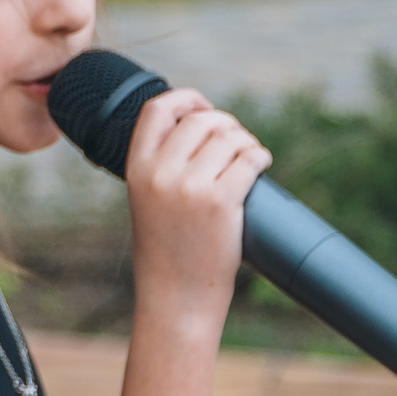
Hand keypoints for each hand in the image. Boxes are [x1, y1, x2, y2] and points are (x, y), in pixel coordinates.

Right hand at [123, 87, 270, 329]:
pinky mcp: (221, 201)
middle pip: (202, 119)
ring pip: (230, 137)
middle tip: (235, 144)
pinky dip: (260, 158)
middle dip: (226, 124)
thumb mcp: (148, 200)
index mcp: (136, 169)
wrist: (174, 296)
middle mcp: (159, 173)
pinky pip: (250, 158)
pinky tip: (259, 167)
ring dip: (246, 143)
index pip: (157, 109)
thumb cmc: (167, 250)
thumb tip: (202, 125)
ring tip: (247, 160)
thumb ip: (163, 165)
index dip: (186, 98)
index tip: (203, 108)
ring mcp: (189, 187)